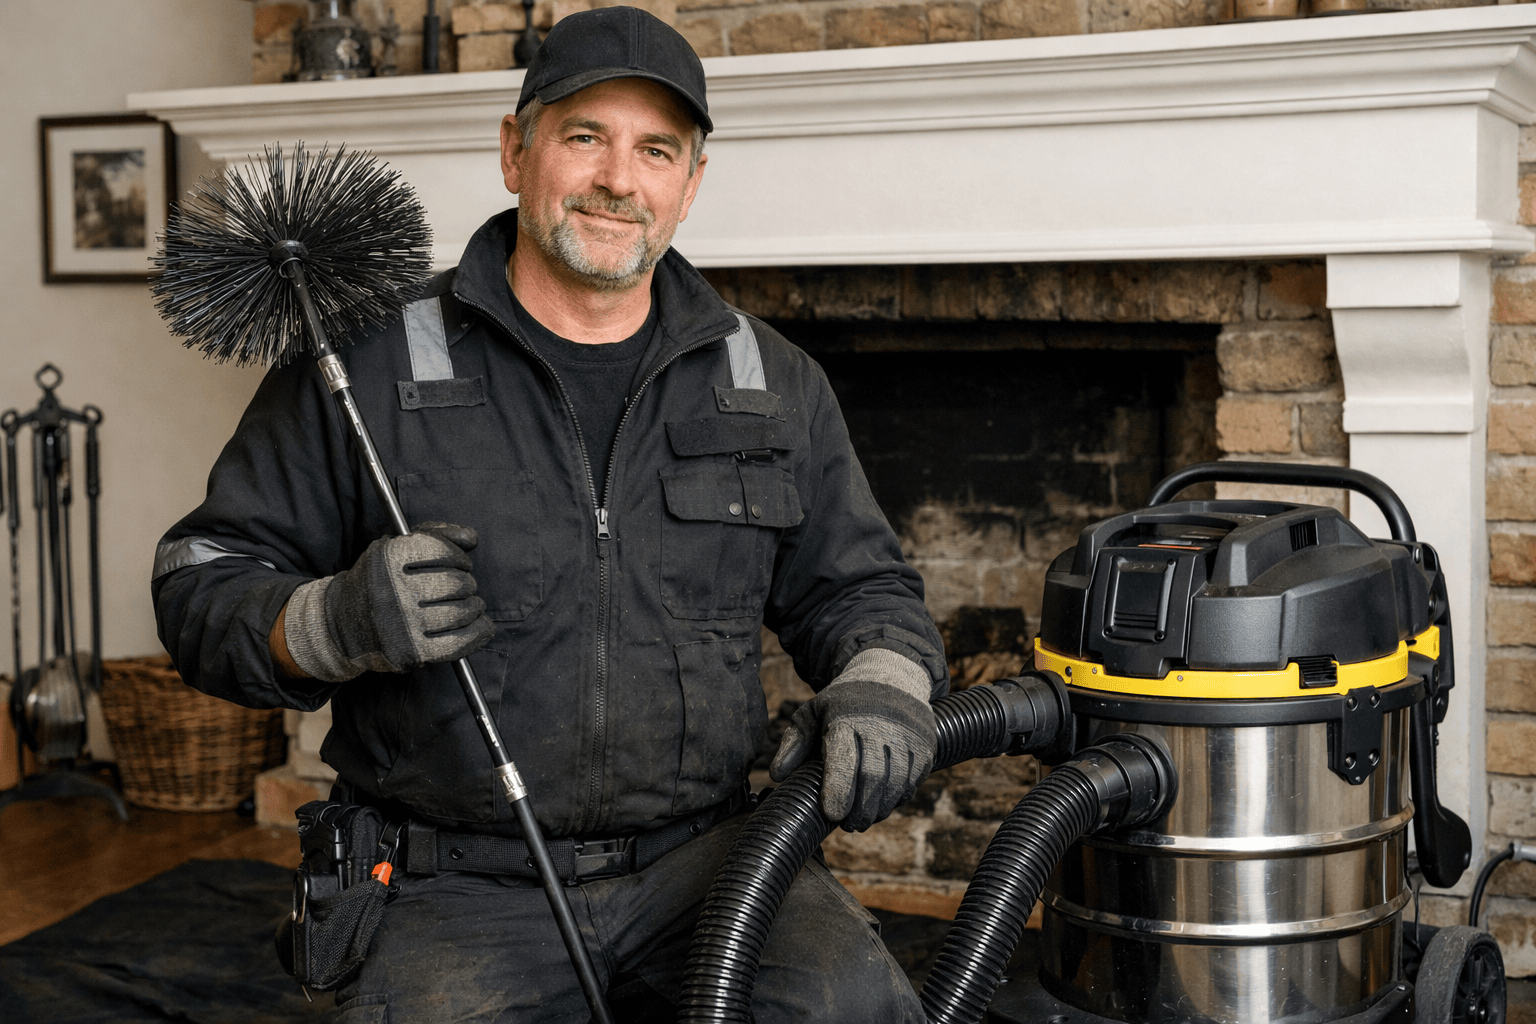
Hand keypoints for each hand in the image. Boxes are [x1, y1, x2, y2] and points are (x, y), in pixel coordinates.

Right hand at [283, 521, 494, 681]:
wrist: (341, 624)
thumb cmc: (378, 581)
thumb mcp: (396, 546)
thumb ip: (435, 534)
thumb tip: (471, 537)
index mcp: (389, 559)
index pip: (445, 552)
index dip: (459, 557)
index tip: (459, 563)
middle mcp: (395, 591)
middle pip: (457, 583)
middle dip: (466, 584)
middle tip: (461, 588)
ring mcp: (403, 624)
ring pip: (461, 612)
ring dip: (474, 607)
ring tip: (470, 606)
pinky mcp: (412, 652)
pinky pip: (458, 643)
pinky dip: (478, 633)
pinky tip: (481, 625)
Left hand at [769, 648, 936, 831]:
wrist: (891, 674)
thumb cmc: (844, 702)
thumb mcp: (813, 712)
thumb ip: (794, 743)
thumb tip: (778, 775)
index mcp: (846, 718)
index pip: (844, 758)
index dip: (839, 790)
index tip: (833, 814)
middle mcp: (880, 724)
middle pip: (873, 776)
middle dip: (860, 808)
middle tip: (849, 825)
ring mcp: (906, 735)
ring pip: (896, 783)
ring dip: (880, 808)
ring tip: (865, 819)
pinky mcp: (925, 744)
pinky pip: (913, 780)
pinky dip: (899, 798)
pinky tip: (884, 803)